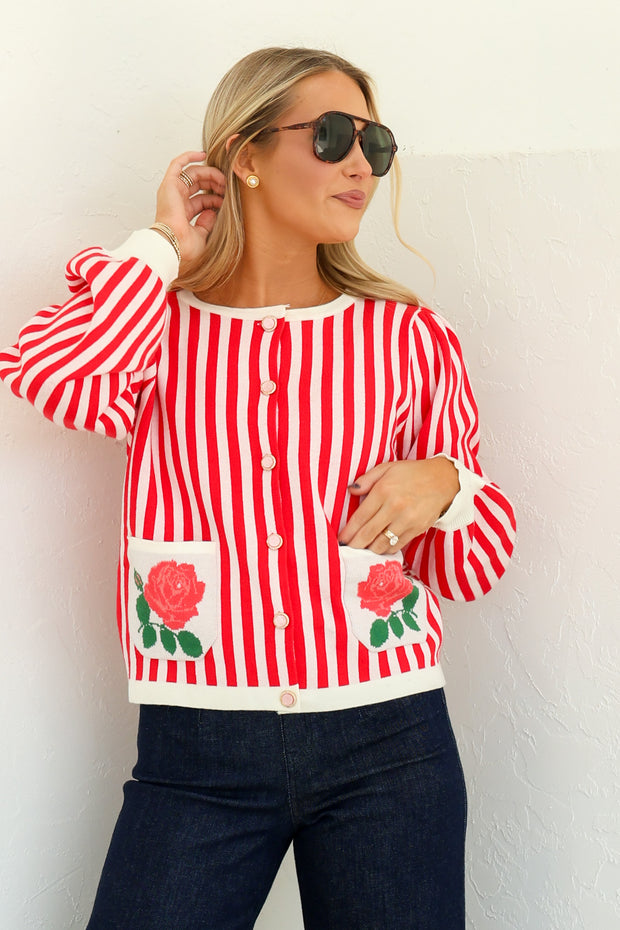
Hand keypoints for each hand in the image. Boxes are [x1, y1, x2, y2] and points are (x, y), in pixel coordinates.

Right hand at [154, 151, 225, 266]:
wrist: (173, 245)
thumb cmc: (184, 246)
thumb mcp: (202, 236)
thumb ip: (208, 223)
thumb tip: (214, 211)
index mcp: (183, 214)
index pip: (202, 200)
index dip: (216, 198)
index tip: (228, 200)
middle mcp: (177, 201)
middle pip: (198, 185)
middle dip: (215, 183)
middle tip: (227, 186)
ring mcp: (172, 191)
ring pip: (193, 174)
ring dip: (209, 173)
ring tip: (222, 178)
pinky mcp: (169, 184)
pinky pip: (178, 164)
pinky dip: (189, 156)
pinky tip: (203, 154)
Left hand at [338, 457, 459, 553]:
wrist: (443, 480)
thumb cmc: (411, 473)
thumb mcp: (387, 468)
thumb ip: (366, 479)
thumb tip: (350, 490)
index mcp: (383, 491)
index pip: (360, 517)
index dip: (348, 532)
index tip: (340, 540)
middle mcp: (394, 507)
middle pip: (368, 533)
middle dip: (354, 545)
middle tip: (346, 551)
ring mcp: (407, 520)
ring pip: (382, 543)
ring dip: (368, 550)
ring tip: (360, 552)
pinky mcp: (417, 529)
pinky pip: (397, 546)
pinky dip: (385, 550)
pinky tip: (377, 549)